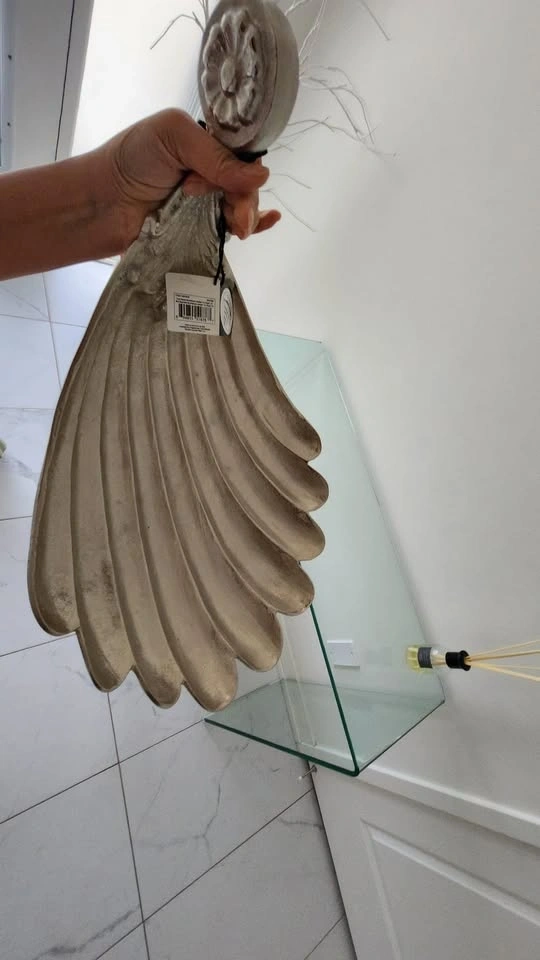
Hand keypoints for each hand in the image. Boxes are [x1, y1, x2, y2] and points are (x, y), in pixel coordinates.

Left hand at [100, 108, 280, 245]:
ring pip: (240, 208)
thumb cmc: (131, 161)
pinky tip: (266, 223)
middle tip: (231, 212)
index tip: (239, 181)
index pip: (241, 153)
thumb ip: (216, 155)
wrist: (101, 206)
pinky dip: (253, 226)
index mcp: (203, 143)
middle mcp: (207, 172)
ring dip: (245, 215)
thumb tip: (260, 177)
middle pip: (244, 184)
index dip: (247, 167)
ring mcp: (205, 203)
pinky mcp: (199, 231)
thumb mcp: (174, 136)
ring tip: (238, 226)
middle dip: (243, 198)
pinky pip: (230, 229)